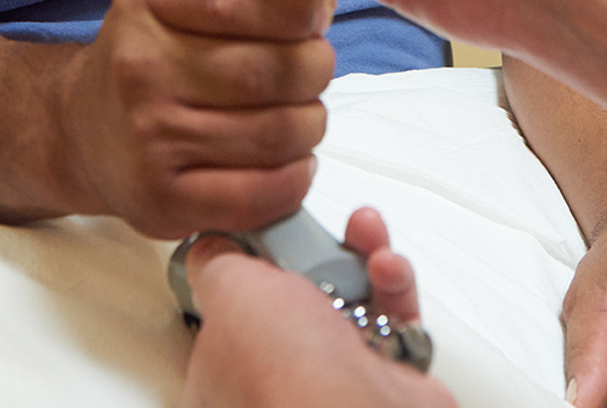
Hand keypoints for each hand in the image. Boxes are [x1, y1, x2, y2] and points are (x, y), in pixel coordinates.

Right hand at [57, 0, 336, 236]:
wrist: (80, 130)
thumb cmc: (149, 52)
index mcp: (146, 3)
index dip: (297, 4)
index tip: (315, 11)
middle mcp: (140, 70)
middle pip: (273, 69)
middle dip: (316, 66)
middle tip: (312, 66)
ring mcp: (149, 142)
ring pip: (279, 133)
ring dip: (310, 121)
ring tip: (299, 112)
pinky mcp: (163, 204)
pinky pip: (261, 196)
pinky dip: (295, 177)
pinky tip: (290, 159)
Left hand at [181, 207, 456, 407]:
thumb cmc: (286, 374)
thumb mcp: (228, 290)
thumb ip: (216, 262)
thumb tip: (212, 247)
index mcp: (226, 368)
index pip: (232, 308)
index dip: (252, 263)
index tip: (268, 229)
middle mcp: (280, 376)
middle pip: (297, 292)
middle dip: (316, 248)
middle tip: (321, 231)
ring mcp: (334, 377)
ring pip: (349, 297)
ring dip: (361, 256)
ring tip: (364, 234)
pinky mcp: (385, 371)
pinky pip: (391, 314)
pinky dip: (393, 283)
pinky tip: (385, 269)